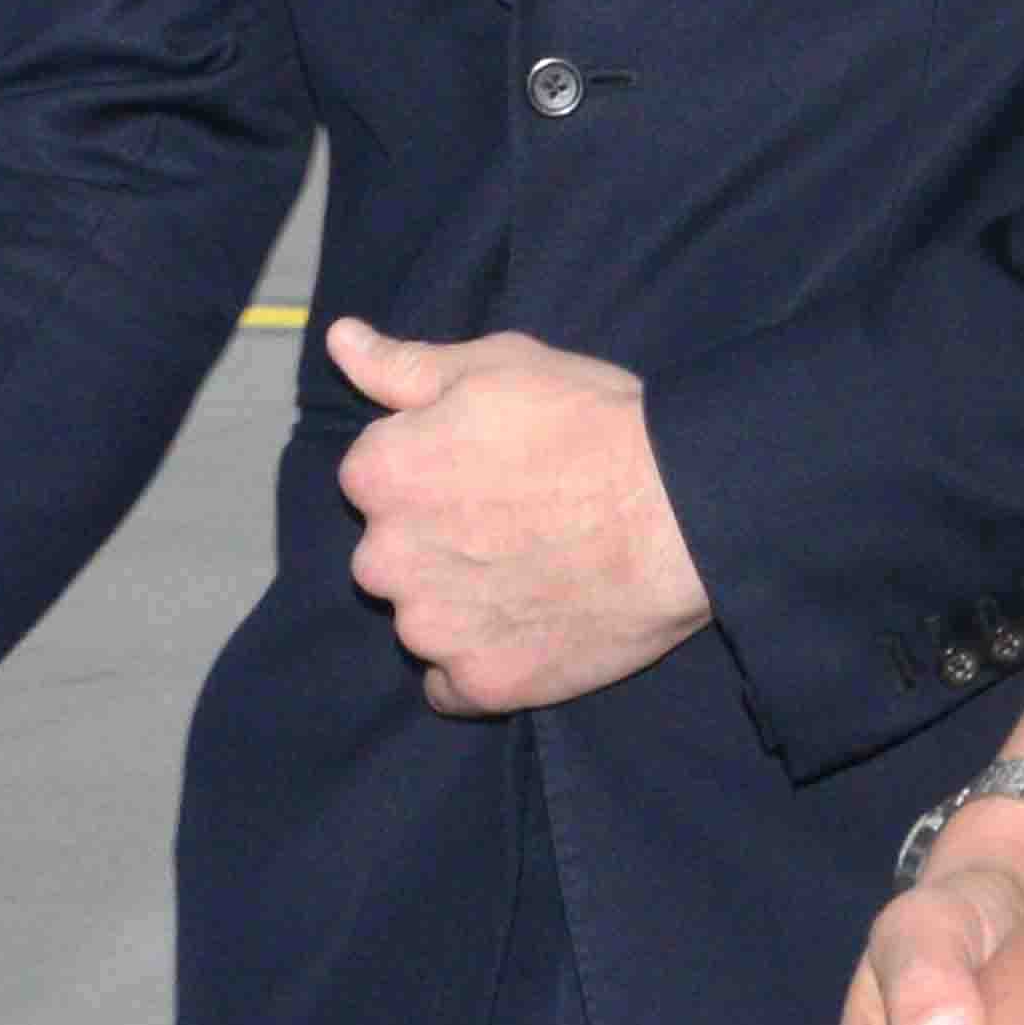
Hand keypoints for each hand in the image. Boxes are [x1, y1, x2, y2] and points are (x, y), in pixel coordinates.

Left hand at [324, 317, 705, 715]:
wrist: (681, 512)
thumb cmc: (590, 425)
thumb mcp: (496, 366)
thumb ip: (402, 365)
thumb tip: (341, 340)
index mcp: (379, 474)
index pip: (375, 477)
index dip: (432, 470)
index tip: (486, 468)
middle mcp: (385, 558)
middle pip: (391, 553)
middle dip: (435, 541)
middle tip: (515, 522)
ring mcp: (432, 629)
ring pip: (422, 618)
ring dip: (458, 603)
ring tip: (533, 574)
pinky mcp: (481, 683)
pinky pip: (451, 684)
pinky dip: (479, 663)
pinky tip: (528, 629)